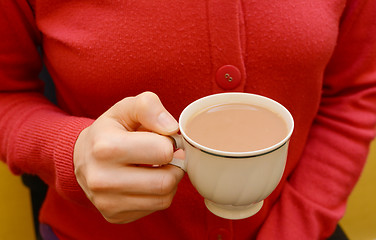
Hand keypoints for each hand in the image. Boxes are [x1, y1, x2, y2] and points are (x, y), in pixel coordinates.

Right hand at [73, 92, 183, 223]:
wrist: (82, 157)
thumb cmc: (110, 130)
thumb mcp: (126, 108)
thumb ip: (149, 107)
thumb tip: (172, 129)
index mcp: (105, 147)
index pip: (163, 152)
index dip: (170, 143)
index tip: (163, 139)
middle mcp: (102, 179)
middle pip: (166, 181)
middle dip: (174, 166)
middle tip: (166, 156)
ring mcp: (106, 201)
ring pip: (164, 198)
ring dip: (169, 181)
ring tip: (157, 167)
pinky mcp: (113, 215)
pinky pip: (154, 208)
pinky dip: (158, 194)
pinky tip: (147, 180)